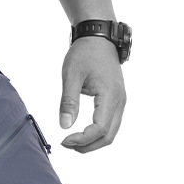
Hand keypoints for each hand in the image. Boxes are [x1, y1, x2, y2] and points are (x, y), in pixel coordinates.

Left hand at [59, 36, 125, 152]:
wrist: (98, 37)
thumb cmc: (85, 53)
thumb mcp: (71, 75)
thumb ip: (68, 101)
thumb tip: (64, 126)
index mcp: (110, 95)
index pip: (100, 129)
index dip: (82, 139)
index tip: (64, 139)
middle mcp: (120, 101)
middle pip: (108, 136)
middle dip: (87, 145)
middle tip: (66, 143)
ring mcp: (120, 101)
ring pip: (111, 132)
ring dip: (92, 142)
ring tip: (71, 140)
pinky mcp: (116, 101)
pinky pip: (110, 124)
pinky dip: (97, 133)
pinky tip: (81, 132)